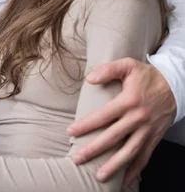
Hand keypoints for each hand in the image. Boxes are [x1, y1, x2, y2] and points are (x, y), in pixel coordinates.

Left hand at [68, 58, 175, 185]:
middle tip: (78, 158)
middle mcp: (138, 118)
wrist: (175, 85)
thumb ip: (108, 69)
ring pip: (130, 152)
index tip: (70, 132)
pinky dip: (135, 170)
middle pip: (113, 137)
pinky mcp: (155, 138)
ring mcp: (147, 130)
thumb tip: (89, 78)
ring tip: (99, 176)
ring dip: (114, 165)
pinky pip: (145, 157)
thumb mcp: (128, 65)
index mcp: (129, 101)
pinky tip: (124, 180)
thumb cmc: (147, 76)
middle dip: (94, 149)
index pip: (102, 116)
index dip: (86, 125)